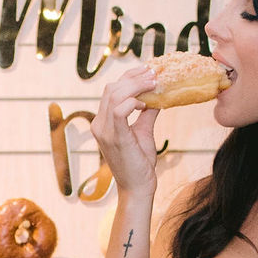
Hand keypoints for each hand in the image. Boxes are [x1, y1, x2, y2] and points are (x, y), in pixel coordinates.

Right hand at [91, 61, 160, 197]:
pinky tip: (144, 105)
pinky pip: (118, 110)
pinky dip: (132, 102)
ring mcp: (104, 131)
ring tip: (154, 83)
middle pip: (111, 88)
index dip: (129, 76)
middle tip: (154, 74)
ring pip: (114, 95)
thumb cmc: (140, 162)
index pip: (111, 89)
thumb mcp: (144, 132)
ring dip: (136, 85)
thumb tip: (159, 95)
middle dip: (134, 77)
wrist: (137, 187)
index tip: (148, 70)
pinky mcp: (115, 137)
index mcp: (103, 122)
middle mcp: (99, 124)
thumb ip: (147, 113)